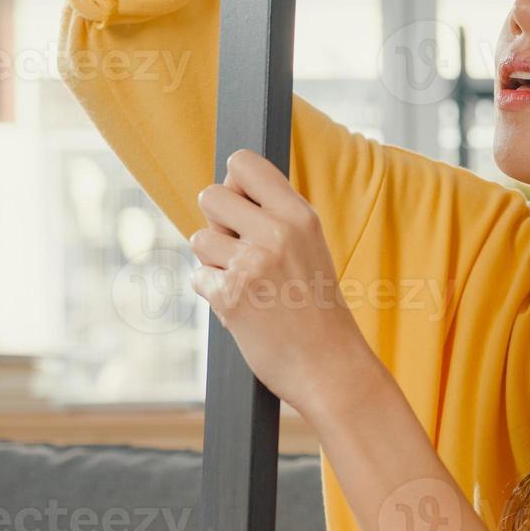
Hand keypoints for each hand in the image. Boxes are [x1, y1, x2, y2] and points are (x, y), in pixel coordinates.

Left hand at [190, 148, 374, 416]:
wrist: (331, 367)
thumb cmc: (318, 310)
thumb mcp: (310, 249)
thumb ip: (274, 217)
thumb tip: (224, 188)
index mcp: (300, 216)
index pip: (244, 163)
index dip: (234, 183)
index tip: (243, 207)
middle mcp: (277, 233)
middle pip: (210, 195)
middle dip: (217, 222)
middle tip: (241, 250)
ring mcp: (252, 264)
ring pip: (199, 238)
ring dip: (214, 261)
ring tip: (248, 284)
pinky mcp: (230, 295)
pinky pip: (198, 276)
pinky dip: (214, 293)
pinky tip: (244, 308)